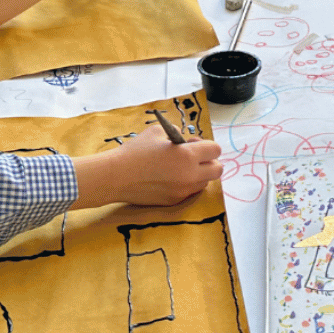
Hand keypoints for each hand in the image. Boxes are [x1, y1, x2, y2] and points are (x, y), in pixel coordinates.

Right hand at [93, 125, 222, 206]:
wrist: (116, 176)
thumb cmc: (136, 151)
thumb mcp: (158, 132)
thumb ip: (177, 133)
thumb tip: (186, 139)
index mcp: (188, 155)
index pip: (215, 150)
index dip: (206, 145)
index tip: (192, 143)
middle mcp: (190, 175)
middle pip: (217, 170)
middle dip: (209, 161)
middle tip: (193, 156)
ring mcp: (182, 191)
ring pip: (205, 182)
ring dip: (199, 173)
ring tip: (180, 166)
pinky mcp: (174, 201)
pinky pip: (190, 191)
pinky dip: (187, 184)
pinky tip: (171, 177)